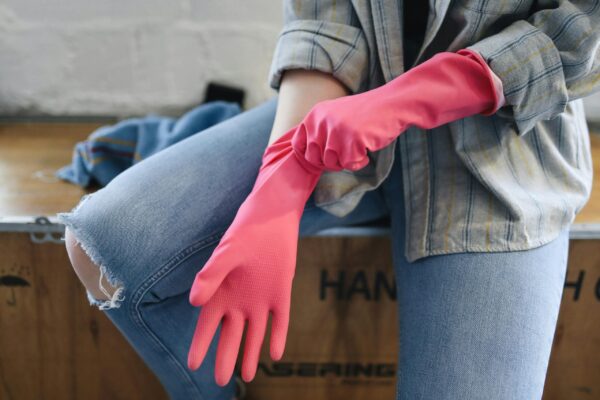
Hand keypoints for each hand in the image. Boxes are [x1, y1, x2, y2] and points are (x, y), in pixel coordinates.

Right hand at [187, 128, 321, 385]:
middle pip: (230, 335)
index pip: (207, 324)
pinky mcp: (281, 293)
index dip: (200, 344)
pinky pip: (280, 320)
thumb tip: (195, 302)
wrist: (275, 214)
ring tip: (246, 375)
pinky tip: (276, 354)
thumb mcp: (228, 252)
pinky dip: (278, 336)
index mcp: (220, 290)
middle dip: (224, 357)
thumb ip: (211, 275)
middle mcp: (239, 299)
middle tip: (220, 381)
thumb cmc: (246, 230)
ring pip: (254, 333)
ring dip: (250, 353)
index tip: (193, 364)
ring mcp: (261, 298)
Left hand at [291, 49, 500, 171]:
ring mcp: (335, 124)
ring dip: (349, 160)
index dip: (315, 160)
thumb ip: (331, 142)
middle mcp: (322, 117)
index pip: (300, 149)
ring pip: (331, 162)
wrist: (408, 99)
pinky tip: (372, 145)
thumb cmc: (381, 119)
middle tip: (356, 147)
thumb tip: (314, 163)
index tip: (330, 158)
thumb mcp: (351, 127)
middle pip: (316, 160)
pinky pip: (350, 161)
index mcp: (319, 114)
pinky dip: (361, 159)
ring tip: (365, 142)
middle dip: (333, 161)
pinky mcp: (352, 132)